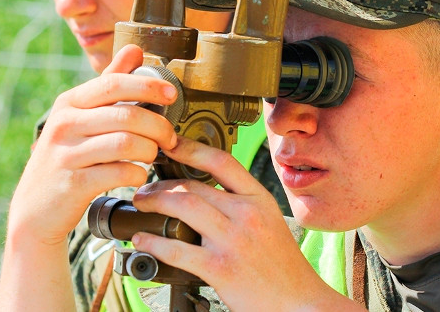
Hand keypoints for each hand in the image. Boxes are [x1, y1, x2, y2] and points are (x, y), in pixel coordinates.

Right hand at [7, 44, 178, 246]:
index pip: (114, 83)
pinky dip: (137, 174)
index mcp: (69, 102)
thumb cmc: (67, 158)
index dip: (148, 85)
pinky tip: (137, 175)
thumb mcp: (80, 117)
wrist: (34, 211)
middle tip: (170, 138)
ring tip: (153, 156)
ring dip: (149, 150)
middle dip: (158, 126)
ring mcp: (66, 153)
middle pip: (126, 114)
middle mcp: (64, 123)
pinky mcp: (73, 183)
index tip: (172, 94)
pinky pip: (119, 172)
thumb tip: (134, 49)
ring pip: (126, 143)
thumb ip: (109, 84)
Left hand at [130, 137, 360, 310]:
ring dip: (154, 202)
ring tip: (141, 204)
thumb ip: (242, 203)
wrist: (299, 302)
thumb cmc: (282, 265)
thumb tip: (207, 190)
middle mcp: (246, 214)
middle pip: (194, 185)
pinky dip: (153, 242)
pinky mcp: (220, 268)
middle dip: (161, 184)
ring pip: (183, 206)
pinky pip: (177, 249)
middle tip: (145, 188)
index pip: (221, 161)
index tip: (168, 144)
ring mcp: (233, 240)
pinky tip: (143, 241)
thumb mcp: (269, 220)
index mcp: (259, 198)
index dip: (190, 148)